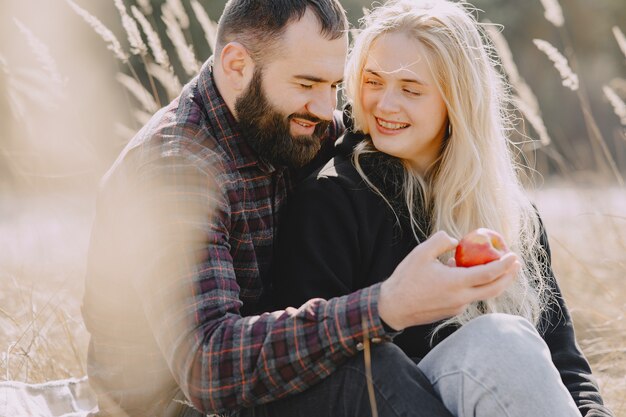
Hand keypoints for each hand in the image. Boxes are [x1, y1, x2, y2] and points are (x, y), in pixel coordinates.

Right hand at [378, 231, 519, 330]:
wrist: (393, 307)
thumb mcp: (421, 253)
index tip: (514, 256)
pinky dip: (474, 287)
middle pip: (494, 289)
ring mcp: (457, 307)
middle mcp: (461, 297)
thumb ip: (441, 241)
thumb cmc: (406, 278)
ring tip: (496, 268)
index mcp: (456, 282)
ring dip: (492, 282)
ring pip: (482, 294)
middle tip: (515, 264)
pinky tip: (465, 276)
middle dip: (509, 277)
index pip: (489, 273)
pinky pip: (468, 297)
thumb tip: (456, 241)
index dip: (505, 265)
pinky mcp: (452, 312)